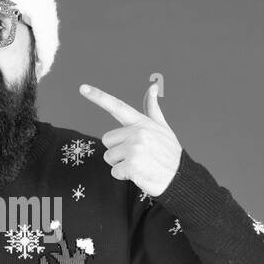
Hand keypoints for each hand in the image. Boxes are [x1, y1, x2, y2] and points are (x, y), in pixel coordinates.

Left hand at [80, 81, 182, 196]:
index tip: (83, 88)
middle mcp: (137, 133)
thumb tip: (153, 87)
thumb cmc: (169, 153)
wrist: (180, 177)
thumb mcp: (163, 127)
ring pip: (109, 157)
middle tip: (136, 155)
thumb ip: (152, 108)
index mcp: (141, 123)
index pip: (117, 106)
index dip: (98, 97)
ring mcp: (135, 149)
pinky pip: (115, 172)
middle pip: (107, 140)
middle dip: (117, 150)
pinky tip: (140, 173)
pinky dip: (124, 176)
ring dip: (120, 164)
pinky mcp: (133, 166)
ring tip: (139, 164)